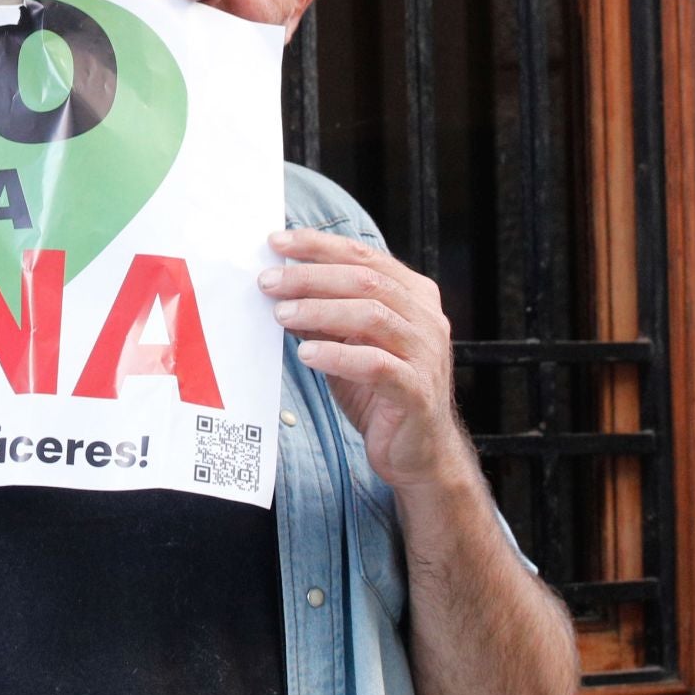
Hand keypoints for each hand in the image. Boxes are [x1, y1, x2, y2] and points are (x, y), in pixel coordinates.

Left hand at [259, 228, 471, 490]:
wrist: (419, 452)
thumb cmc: (380, 392)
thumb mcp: (348, 345)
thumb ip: (324, 316)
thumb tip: (278, 287)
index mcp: (414, 296)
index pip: (365, 257)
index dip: (319, 246)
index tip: (276, 242)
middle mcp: (426, 319)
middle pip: (366, 281)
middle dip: (311, 276)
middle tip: (268, 282)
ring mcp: (426, 354)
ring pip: (372, 316)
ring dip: (320, 311)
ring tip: (280, 314)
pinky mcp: (418, 392)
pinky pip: (377, 365)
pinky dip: (339, 355)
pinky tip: (306, 354)